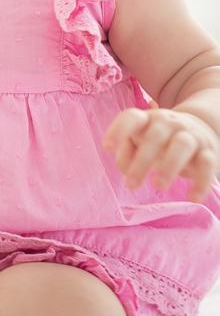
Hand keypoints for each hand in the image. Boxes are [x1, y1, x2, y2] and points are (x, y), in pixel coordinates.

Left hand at [102, 101, 219, 203]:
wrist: (201, 129)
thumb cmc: (160, 141)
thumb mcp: (141, 142)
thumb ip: (127, 153)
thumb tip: (126, 167)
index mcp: (148, 119)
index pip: (132, 117)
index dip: (118, 130)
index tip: (106, 147)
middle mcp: (169, 123)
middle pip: (155, 136)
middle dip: (142, 160)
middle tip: (130, 186)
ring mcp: (190, 135)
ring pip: (181, 146)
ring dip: (170, 165)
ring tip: (159, 185)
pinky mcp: (208, 152)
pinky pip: (206, 164)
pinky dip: (201, 181)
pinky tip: (193, 198)